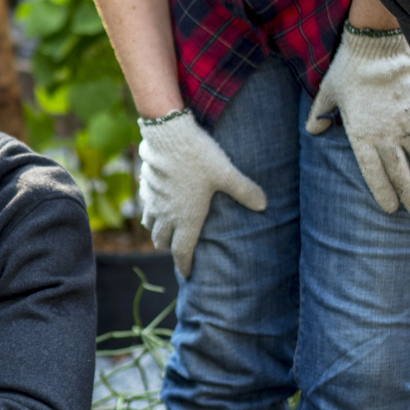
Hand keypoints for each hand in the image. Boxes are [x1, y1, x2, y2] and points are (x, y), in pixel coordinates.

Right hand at [137, 111, 267, 277]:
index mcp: (186, 219)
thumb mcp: (226, 173)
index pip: (181, 252)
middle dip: (169, 247)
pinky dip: (151, 211)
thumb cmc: (199, 157)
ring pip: (149, 225)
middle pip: (161, 241)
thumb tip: (264, 204)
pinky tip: (158, 202)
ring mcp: (153, 202)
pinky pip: (145, 207)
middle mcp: (166, 215)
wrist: (168, 135)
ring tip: (166, 228)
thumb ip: (245, 190)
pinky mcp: (145, 187)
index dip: (184, 265)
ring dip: (157, 230)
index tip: (187, 274)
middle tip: (178, 247)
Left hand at [306, 28, 409, 215]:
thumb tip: (312, 130)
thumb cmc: (347, 70)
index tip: (392, 209)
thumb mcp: (327, 92)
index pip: (372, 170)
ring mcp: (405, 122)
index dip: (382, 190)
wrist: (373, 47)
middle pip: (399, 170)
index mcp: (360, 134)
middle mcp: (385, 134)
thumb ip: (319, 113)